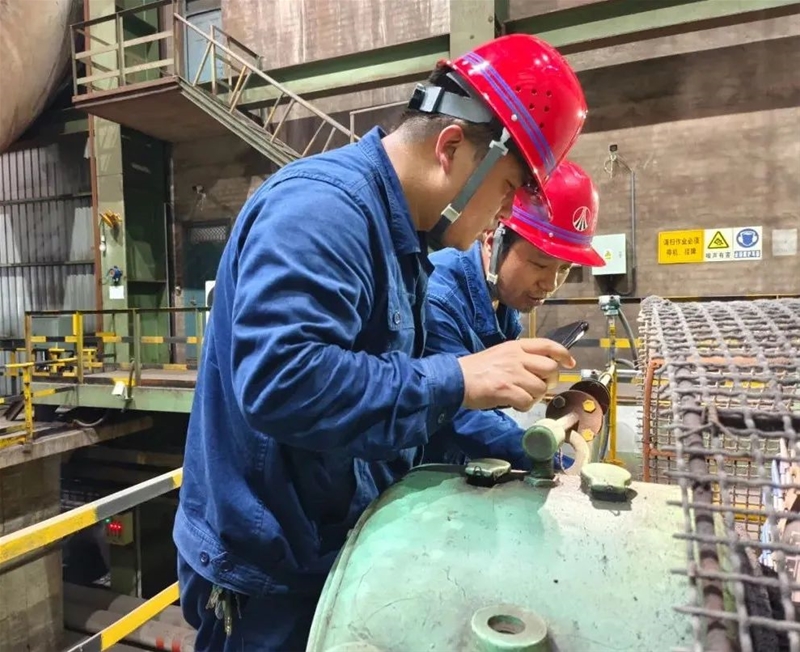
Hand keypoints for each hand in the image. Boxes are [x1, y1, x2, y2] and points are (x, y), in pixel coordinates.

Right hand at [457, 338, 575, 411]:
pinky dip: (524, 406)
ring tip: (521, 396)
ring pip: (541, 388)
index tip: (569, 363)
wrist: (456, 379)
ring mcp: (512, 374)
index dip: (563, 354)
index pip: (548, 345)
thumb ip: (522, 358)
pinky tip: (514, 403)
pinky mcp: (506, 390)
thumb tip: (542, 368)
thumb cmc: (477, 369)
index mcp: (516, 346)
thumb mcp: (501, 354)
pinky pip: (528, 401)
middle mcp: (517, 358)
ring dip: (535, 396)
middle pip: (550, 369)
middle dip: (549, 382)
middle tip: (538, 387)